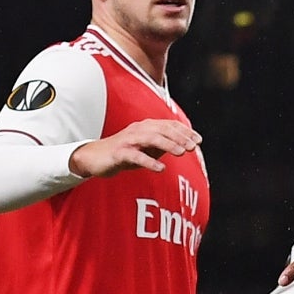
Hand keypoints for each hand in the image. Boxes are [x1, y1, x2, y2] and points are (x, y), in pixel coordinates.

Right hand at [69, 117, 200, 179]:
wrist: (94, 158)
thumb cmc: (123, 152)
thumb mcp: (146, 148)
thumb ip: (163, 145)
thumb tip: (184, 146)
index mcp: (146, 127)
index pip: (168, 125)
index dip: (184, 131)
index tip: (199, 140)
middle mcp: (138, 130)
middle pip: (162, 129)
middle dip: (180, 137)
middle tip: (194, 147)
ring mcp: (128, 140)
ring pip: (151, 139)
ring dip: (168, 144)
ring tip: (182, 153)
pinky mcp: (119, 153)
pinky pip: (136, 156)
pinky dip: (149, 161)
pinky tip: (161, 168)